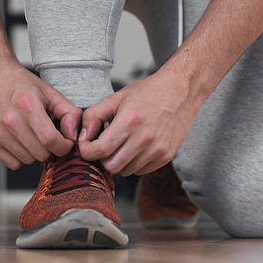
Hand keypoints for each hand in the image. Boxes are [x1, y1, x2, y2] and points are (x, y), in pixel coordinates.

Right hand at [0, 63, 81, 169]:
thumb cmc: (21, 85)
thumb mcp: (50, 93)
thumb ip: (69, 113)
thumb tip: (74, 136)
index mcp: (27, 106)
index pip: (51, 141)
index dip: (64, 146)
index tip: (65, 142)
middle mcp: (10, 120)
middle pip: (41, 154)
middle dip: (50, 149)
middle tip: (47, 136)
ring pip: (28, 161)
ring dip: (34, 152)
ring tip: (31, 135)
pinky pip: (13, 164)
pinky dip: (20, 157)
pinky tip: (19, 140)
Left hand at [79, 71, 197, 175]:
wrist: (181, 92)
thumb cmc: (147, 93)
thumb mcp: (116, 98)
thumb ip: (93, 116)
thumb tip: (81, 137)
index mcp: (129, 121)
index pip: (100, 150)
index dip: (87, 151)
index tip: (87, 146)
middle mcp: (144, 138)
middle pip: (111, 166)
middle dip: (101, 159)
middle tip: (103, 147)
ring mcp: (157, 150)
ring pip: (125, 171)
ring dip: (118, 162)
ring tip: (122, 144)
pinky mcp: (166, 157)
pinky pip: (140, 171)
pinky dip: (133, 163)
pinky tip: (135, 147)